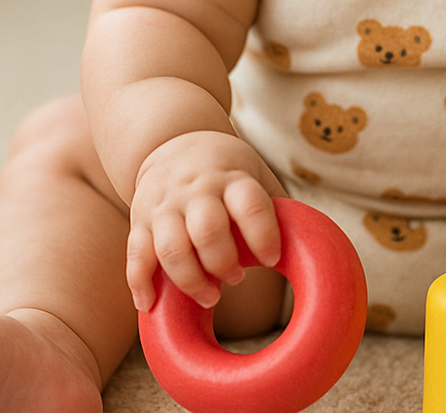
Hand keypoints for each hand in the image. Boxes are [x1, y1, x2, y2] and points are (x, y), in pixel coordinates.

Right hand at [127, 130, 281, 310]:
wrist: (172, 140)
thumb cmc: (227, 171)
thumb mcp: (254, 175)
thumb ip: (276, 208)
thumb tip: (311, 251)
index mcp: (231, 178)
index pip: (249, 204)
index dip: (262, 234)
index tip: (272, 259)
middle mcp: (196, 190)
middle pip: (207, 230)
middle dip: (223, 262)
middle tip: (237, 278)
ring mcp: (164, 206)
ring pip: (170, 247)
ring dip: (190, 279)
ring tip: (210, 296)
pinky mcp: (140, 221)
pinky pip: (135, 255)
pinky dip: (140, 283)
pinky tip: (150, 305)